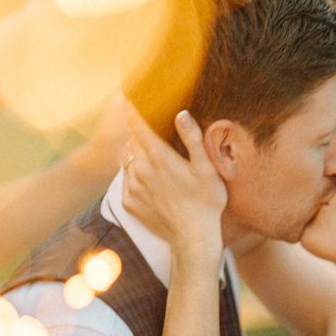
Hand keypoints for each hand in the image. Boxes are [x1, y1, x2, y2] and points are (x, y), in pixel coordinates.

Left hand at [122, 107, 226, 257]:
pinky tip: (153, 179)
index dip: (135, 108)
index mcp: (159, 157)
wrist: (193, 240)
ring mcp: (132, 187)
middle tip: (145, 118)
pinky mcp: (129, 202)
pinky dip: (136, 174)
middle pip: (132, 139)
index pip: (138, 124)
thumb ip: (193, 140)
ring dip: (137, 152)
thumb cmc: (206, 203)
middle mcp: (140, 169)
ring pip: (129, 159)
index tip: (132, 95)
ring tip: (153, 152)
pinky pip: (128, 180)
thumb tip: (181, 114)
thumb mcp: (207, 170)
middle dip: (137, 127)